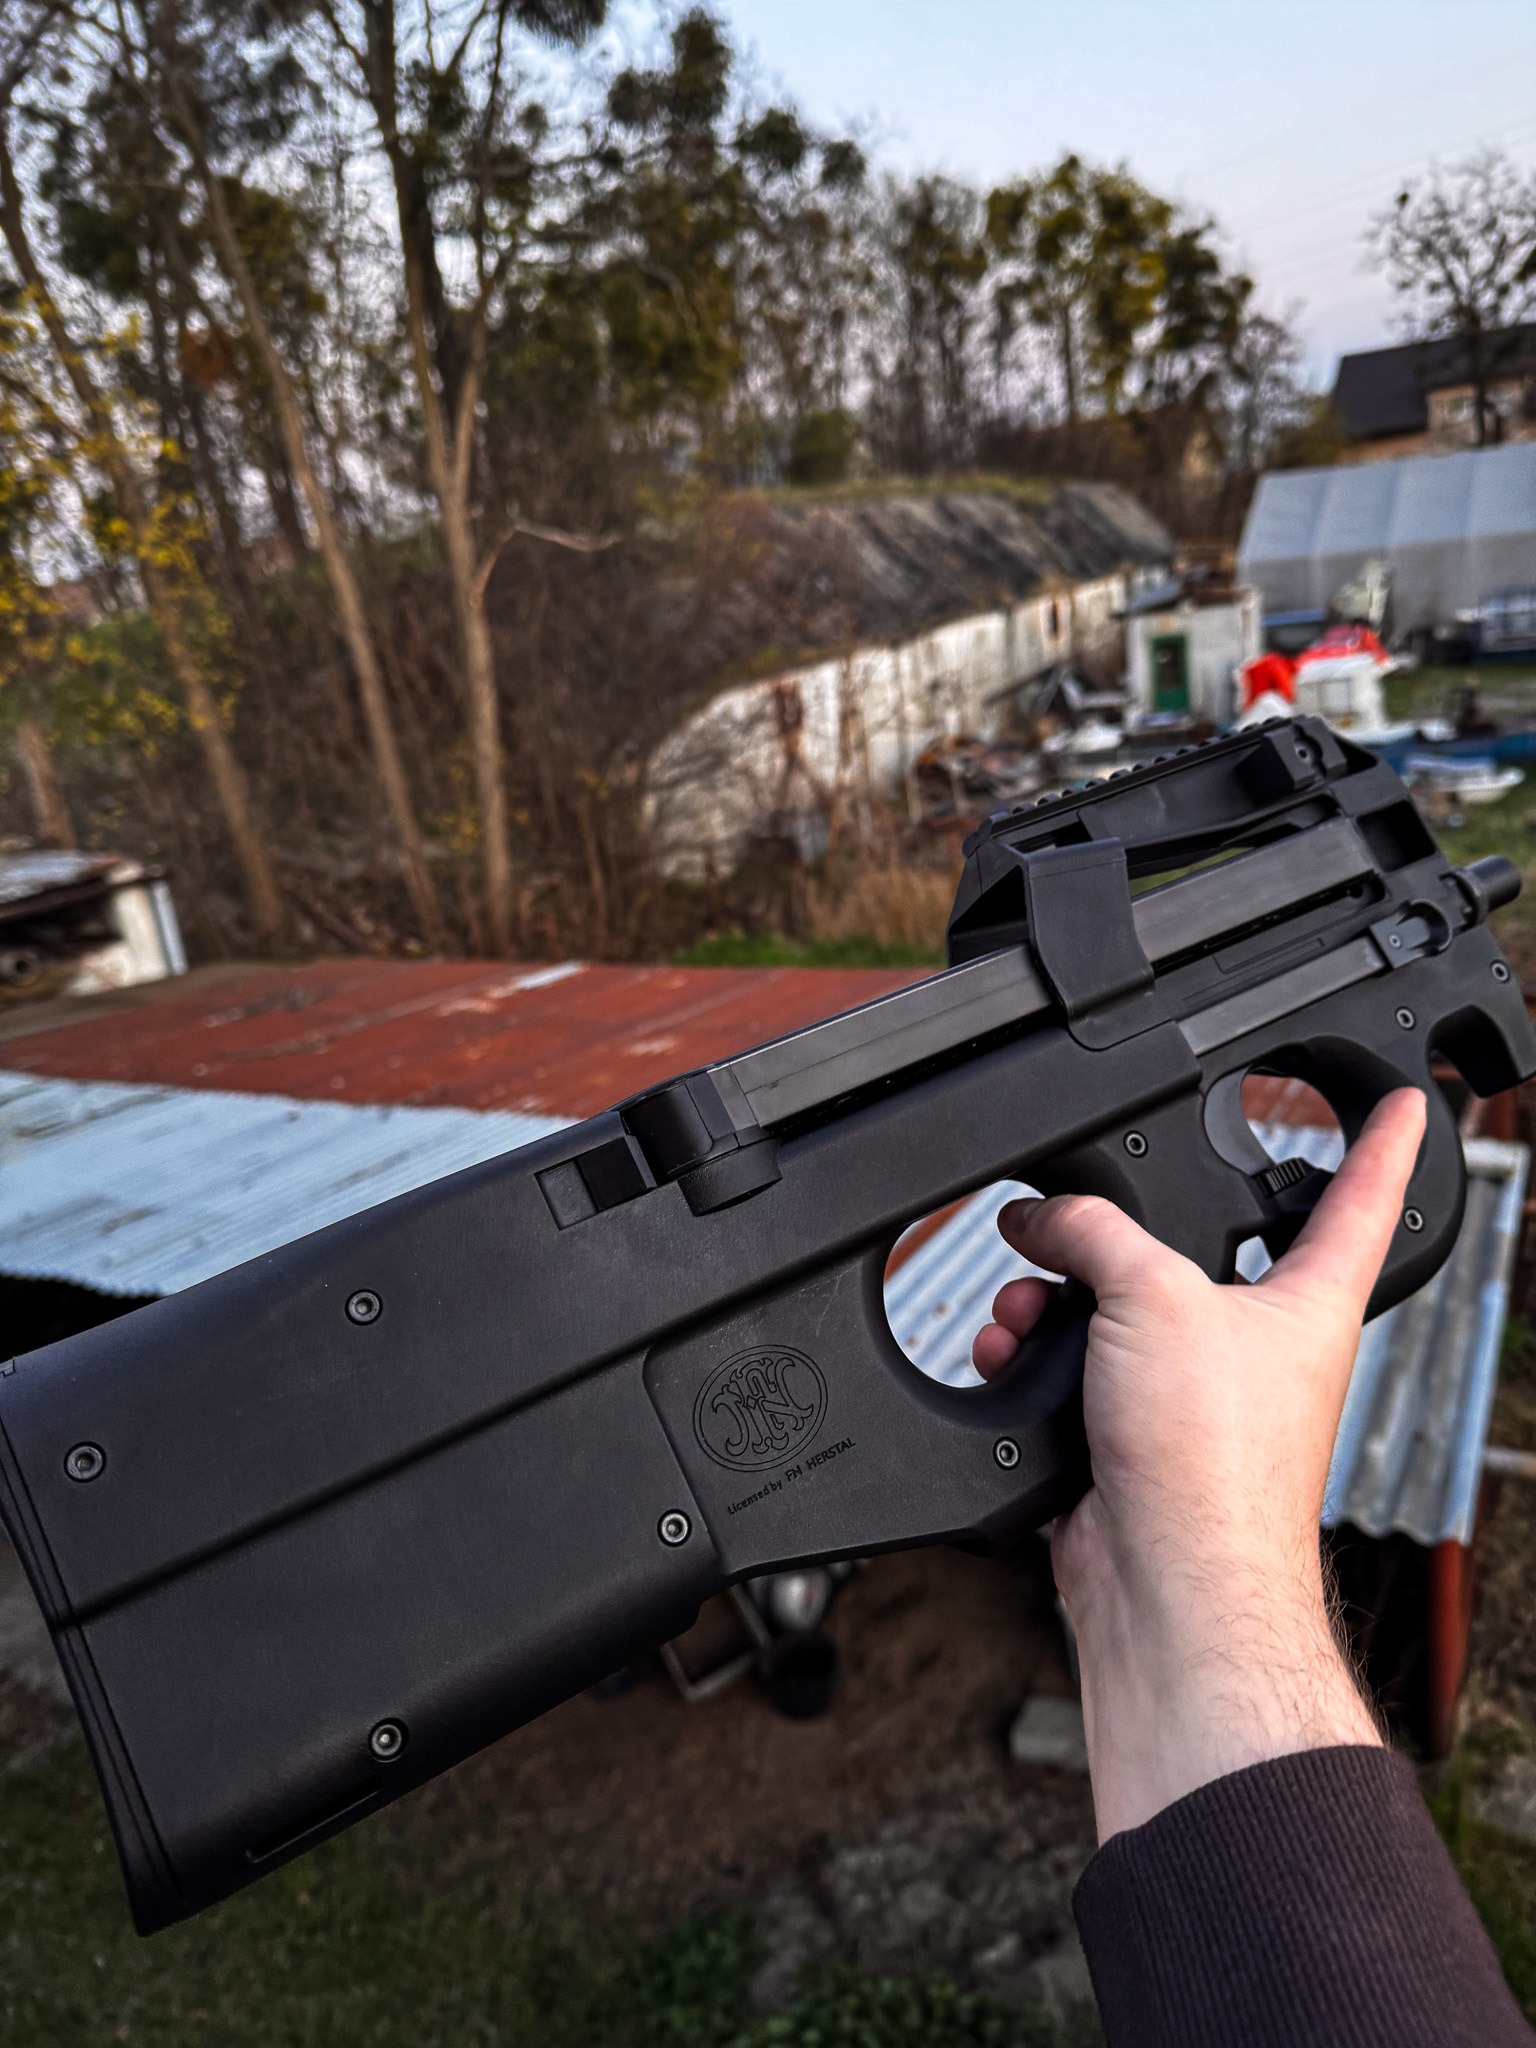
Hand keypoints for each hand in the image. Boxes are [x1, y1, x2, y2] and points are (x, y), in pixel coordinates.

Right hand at [973, 1089, 1426, 1840]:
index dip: (1380, 1143)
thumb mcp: (1153, 1296)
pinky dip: (1032, 1361)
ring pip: (1114, 1311)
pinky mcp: (1131, 1440)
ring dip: (1053, 1302)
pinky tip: (1007, 1356)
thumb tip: (1038, 1218)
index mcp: (1307, 1300)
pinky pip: (1073, 1373)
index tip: (1398, 1101)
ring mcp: (1193, 1396)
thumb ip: (1092, 1231)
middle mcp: (1258, 1345)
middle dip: (1112, 1235)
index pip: (1360, 1198)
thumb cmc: (1212, 1465)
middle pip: (1191, 1250)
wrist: (1167, 1587)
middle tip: (1071, 1216)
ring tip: (1022, 1307)